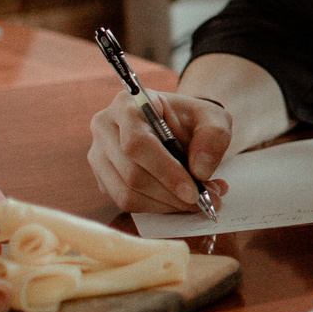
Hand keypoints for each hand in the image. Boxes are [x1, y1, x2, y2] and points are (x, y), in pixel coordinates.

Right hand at [88, 90, 231, 213]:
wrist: (178, 126)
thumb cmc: (192, 120)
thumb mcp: (214, 118)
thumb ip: (214, 137)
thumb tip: (200, 171)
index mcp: (127, 104)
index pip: (137, 143)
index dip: (166, 171)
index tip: (194, 191)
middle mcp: (105, 127)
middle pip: (131, 173)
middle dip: (172, 194)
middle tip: (207, 200)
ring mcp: (99, 154)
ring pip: (127, 193)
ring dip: (167, 204)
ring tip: (198, 200)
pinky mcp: (103, 177)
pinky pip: (126, 202)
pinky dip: (158, 207)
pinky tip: (180, 199)